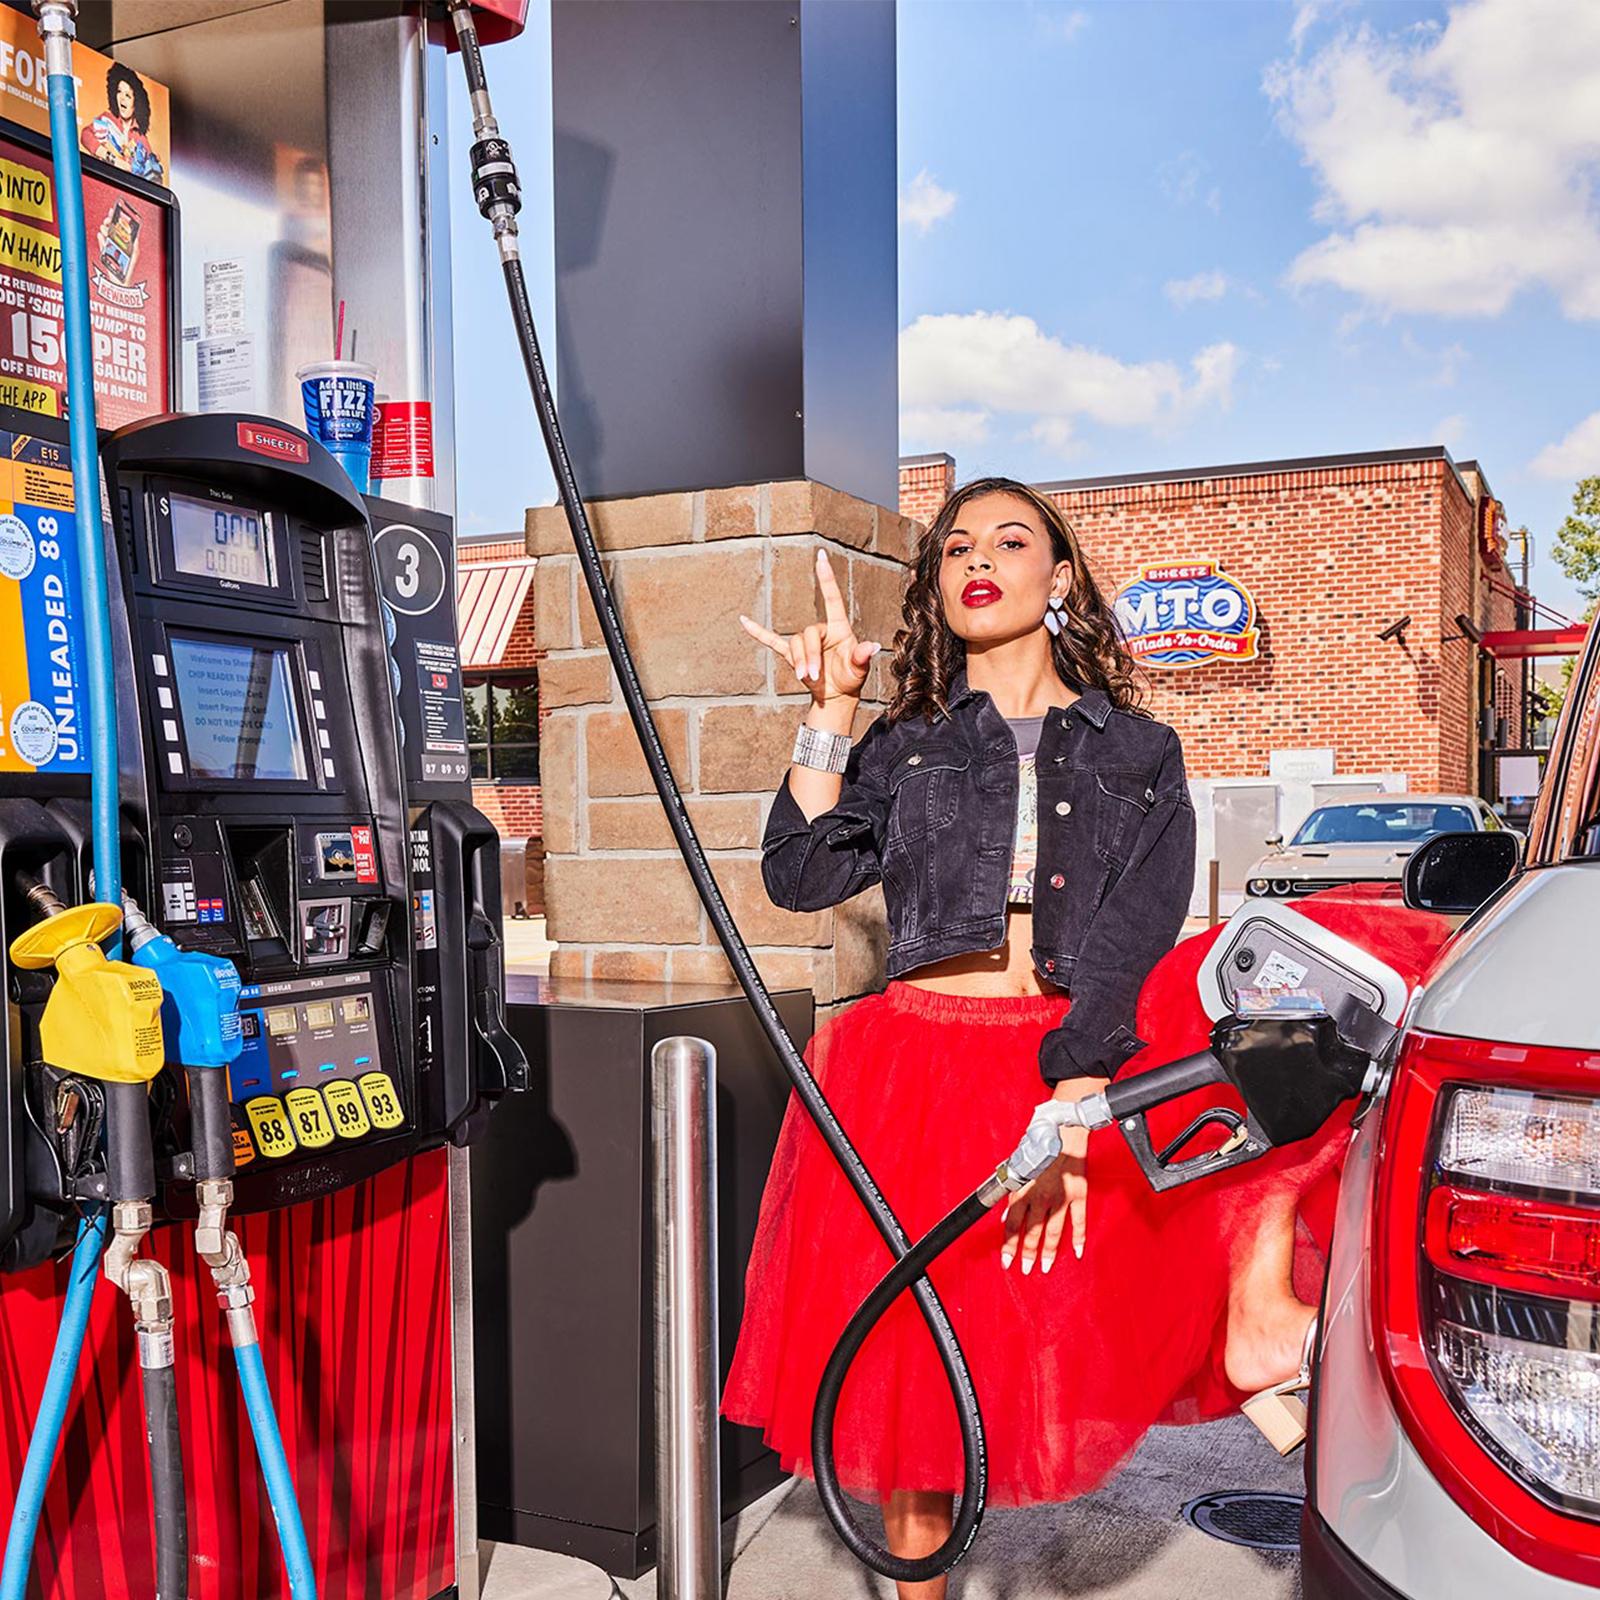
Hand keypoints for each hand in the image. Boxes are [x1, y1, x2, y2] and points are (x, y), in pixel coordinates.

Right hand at [738, 548, 881, 708]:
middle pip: (808, 634)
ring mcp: (805, 643)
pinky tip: (744, 621)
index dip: (826, 578)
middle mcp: (821, 632)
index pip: (832, 598)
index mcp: (839, 628)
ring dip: (799, 662)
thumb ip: (862, 656)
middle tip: (815, 676)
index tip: (821, 557)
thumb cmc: (850, 678)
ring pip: (795, 644)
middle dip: (811, 655)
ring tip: (807, 678)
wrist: (836, 695)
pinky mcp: (792, 654)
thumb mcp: (859, 669)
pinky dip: (758, 632)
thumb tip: (874, 646)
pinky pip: (772, 640)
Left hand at [1000, 1077, 1106, 1272]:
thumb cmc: (1038, 1141)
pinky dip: (1078, 1238)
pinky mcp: (1078, 1193)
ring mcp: (1060, 1196)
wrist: (1062, 1125)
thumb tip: (1006, 1215)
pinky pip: (1079, 1220)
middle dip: (1026, 1254)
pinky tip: (1076, 1252)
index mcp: (1022, 1189)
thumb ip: (1012, 1191)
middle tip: (1025, 1270)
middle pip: (1031, 1232)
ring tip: (1044, 1267)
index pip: (1012, 1225)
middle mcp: (1040, 1196)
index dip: (1008, 1245)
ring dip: (1047, 1252)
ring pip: (1052, 1232)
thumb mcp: (1017, 1164)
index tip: (1006, 1261)